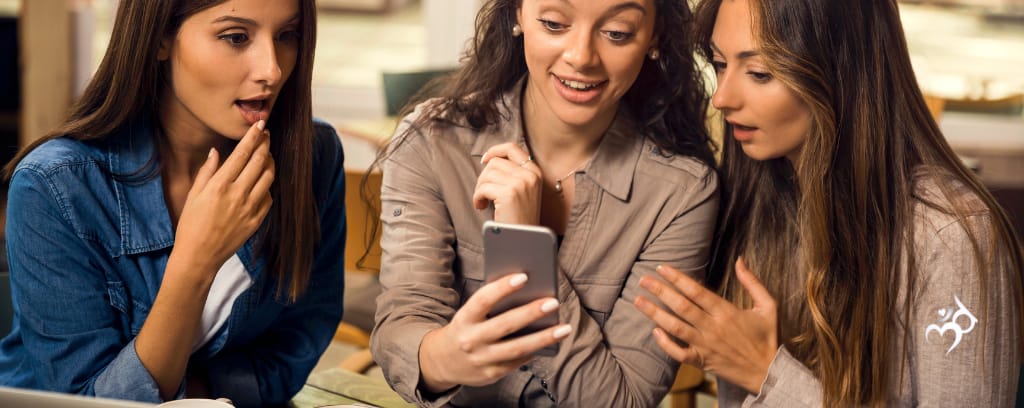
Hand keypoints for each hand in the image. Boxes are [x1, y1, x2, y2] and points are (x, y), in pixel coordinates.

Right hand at [172, 120, 275, 274]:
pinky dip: (268, 185)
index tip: (261, 125)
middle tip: (267, 134)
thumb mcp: (193, 195)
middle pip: (259, 161)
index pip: (242, 153)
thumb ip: (207, 171)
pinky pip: (268, 196)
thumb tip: (216, 151)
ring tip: (266, 154)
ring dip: (270, 162)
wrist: (199, 256)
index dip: (253, 136)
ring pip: (269, 177)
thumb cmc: (191, 224)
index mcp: (220, 185)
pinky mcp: (257, 220)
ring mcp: (250, 208)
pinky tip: (262, 180)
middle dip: (265, 144)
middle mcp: (237, 194)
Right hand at [418, 273, 572, 392]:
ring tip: (564, 328)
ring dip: (543, 338)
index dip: (502, 288)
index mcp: (464, 319)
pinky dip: (535, 351)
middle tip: (553, 302)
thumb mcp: (469, 315)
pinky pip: (517, 362)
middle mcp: (471, 340)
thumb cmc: (465, 329)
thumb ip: (490, 306)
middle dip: (531, 313)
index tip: (523, 276)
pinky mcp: (491, 374)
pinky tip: (550, 342)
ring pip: (517, 348)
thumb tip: (526, 292)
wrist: (441, 361)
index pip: (483, 300)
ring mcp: (481, 359)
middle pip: (505, 325)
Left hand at [472, 143, 541, 224]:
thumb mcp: (524, 190)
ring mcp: (521, 183)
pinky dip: (477, 197)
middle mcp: (530, 175)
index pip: (512, 148)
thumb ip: (513, 173)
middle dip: (484, 177)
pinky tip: (481, 207)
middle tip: (483, 193)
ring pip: (487, 174)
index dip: (495, 150)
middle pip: (495, 162)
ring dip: (480, 188)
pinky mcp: (509, 194)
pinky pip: (483, 188)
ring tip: (483, 202)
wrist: (525, 240)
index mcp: (535, 172)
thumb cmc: (520, 217)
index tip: (484, 160)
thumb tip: (490, 159)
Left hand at [634, 259, 778, 393]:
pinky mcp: (702, 362)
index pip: (696, 291)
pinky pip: (679, 353)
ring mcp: (705, 346)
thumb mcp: (768, 306)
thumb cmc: (767, 337)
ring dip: (655, 313)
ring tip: (638, 300)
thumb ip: (753, 282)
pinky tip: (654, 332)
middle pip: (681, 306)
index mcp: (727, 312)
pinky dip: (665, 344)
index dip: (677, 278)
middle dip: (660, 291)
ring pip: (675, 328)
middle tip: (642, 280)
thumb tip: (740, 260)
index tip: (662, 268)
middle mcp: (713, 328)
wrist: (769, 372)